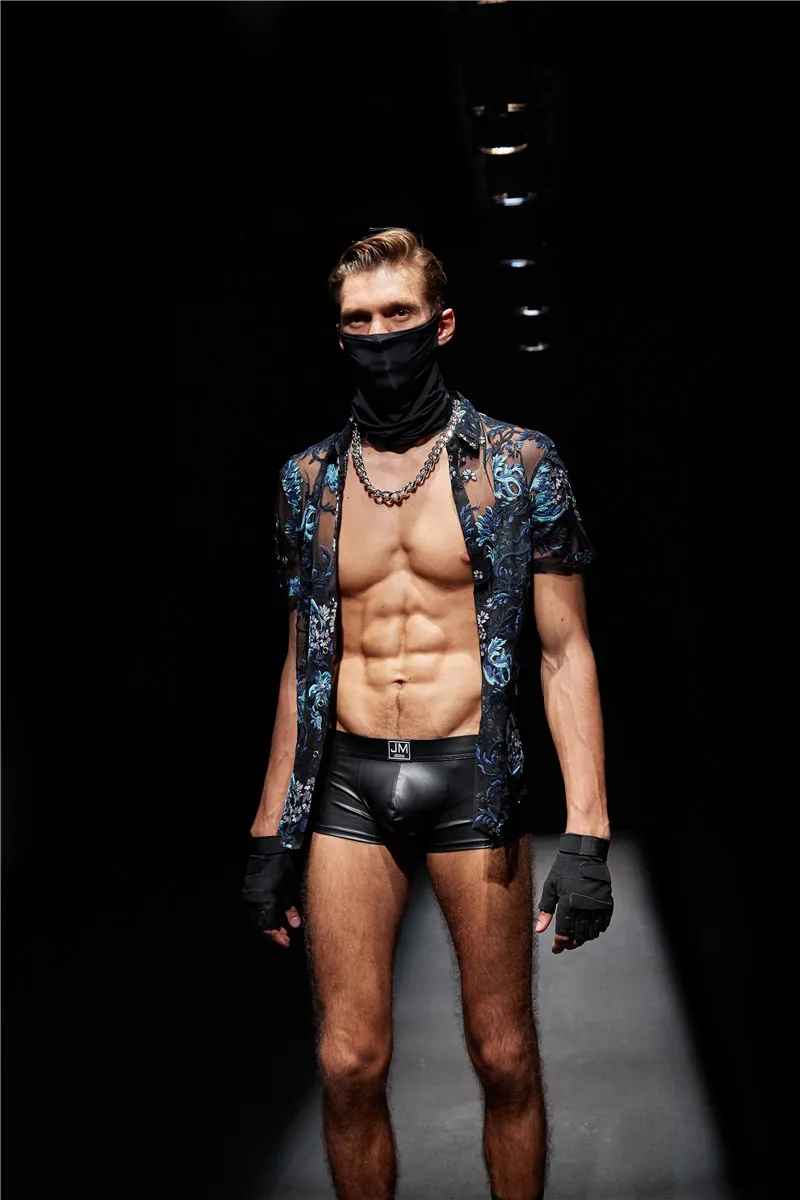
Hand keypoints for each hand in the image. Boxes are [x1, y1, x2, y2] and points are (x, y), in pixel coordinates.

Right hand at [241, 835, 303, 949]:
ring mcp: (248, 896)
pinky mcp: (248, 891)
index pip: (267, 928)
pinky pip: (254, 910)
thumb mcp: (288, 889)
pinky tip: (272, 916)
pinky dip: (263, 917)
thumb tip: (295, 924)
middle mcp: (253, 902)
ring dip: (267, 926)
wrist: (267, 849)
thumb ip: (290, 909)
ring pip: (256, 919)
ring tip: (279, 928)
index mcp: (264, 902)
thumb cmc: (280, 867)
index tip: (286, 942)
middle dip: (272, 934)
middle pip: (259, 926)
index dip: (276, 937)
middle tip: (284, 937)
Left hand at [535, 833, 612, 954]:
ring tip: (576, 937)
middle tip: (565, 944)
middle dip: (570, 943)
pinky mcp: (606, 903)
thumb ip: (545, 910)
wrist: (585, 853)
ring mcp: (597, 906)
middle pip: (578, 936)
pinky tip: (589, 929)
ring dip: (583, 938)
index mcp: (568, 904)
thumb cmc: (565, 868)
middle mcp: (584, 908)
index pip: (564, 933)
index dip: (559, 944)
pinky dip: (596, 931)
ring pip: (591, 933)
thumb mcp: (550, 887)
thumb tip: (539, 929)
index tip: (556, 949)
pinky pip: (603, 925)